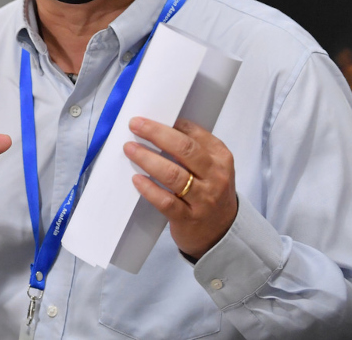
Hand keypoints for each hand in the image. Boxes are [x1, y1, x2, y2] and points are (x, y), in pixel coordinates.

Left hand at [124, 117, 237, 258]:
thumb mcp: (211, 168)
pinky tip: (136, 179)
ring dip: (148, 159)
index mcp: (221, 157)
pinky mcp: (189, 218)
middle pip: (185, 149)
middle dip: (156, 133)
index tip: (147, 118)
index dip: (170, 123)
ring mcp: (203, 199)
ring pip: (173, 174)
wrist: (221, 233)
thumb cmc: (209, 192)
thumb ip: (192, 150)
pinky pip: (166, 201)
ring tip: (130, 149)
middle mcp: (216, 176)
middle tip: (134, 125)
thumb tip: (156, 127)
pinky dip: (149, 189)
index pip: (195, 134)